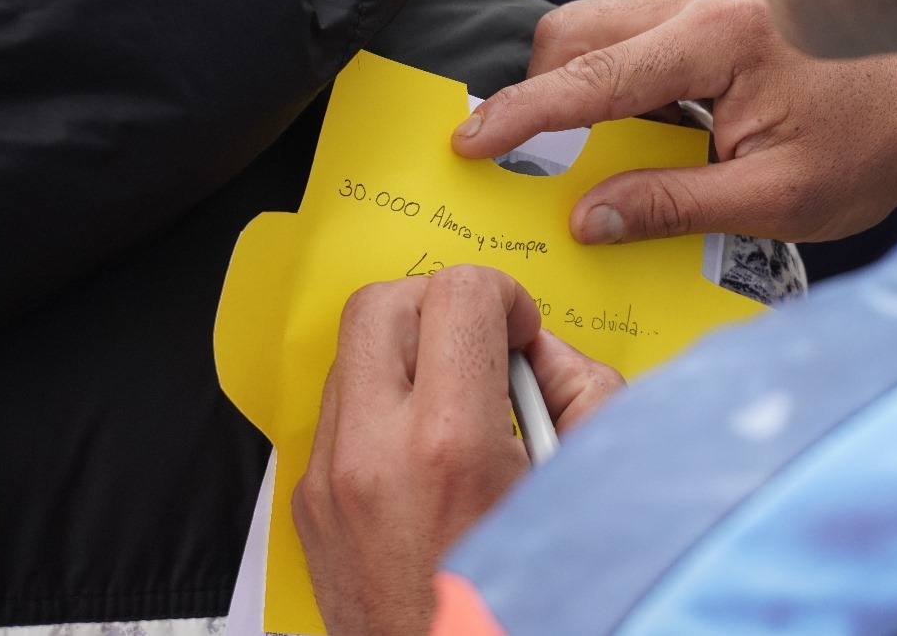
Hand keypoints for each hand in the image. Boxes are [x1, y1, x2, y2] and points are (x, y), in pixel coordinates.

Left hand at [292, 266, 622, 635]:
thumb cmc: (523, 602)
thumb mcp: (587, 485)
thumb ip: (583, 391)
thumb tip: (540, 348)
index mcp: (449, 447)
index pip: (459, 293)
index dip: (504, 297)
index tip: (518, 333)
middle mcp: (372, 455)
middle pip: (381, 302)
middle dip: (440, 305)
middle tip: (479, 346)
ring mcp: (327, 481)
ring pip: (353, 352)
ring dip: (408, 355)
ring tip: (454, 407)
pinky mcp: (309, 505)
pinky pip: (338, 412)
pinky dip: (382, 406)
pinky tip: (423, 453)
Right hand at [451, 0, 896, 244]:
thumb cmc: (864, 157)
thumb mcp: (769, 201)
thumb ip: (671, 206)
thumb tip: (585, 218)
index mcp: (721, 42)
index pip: (594, 77)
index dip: (522, 113)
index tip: (469, 142)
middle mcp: (708, 3)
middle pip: (578, 31)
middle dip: (537, 92)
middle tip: (516, 158)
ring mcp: (710, 1)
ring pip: (596, 24)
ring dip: (569, 81)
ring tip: (567, 148)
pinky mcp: (713, 14)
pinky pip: (629, 31)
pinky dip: (603, 74)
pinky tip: (620, 124)